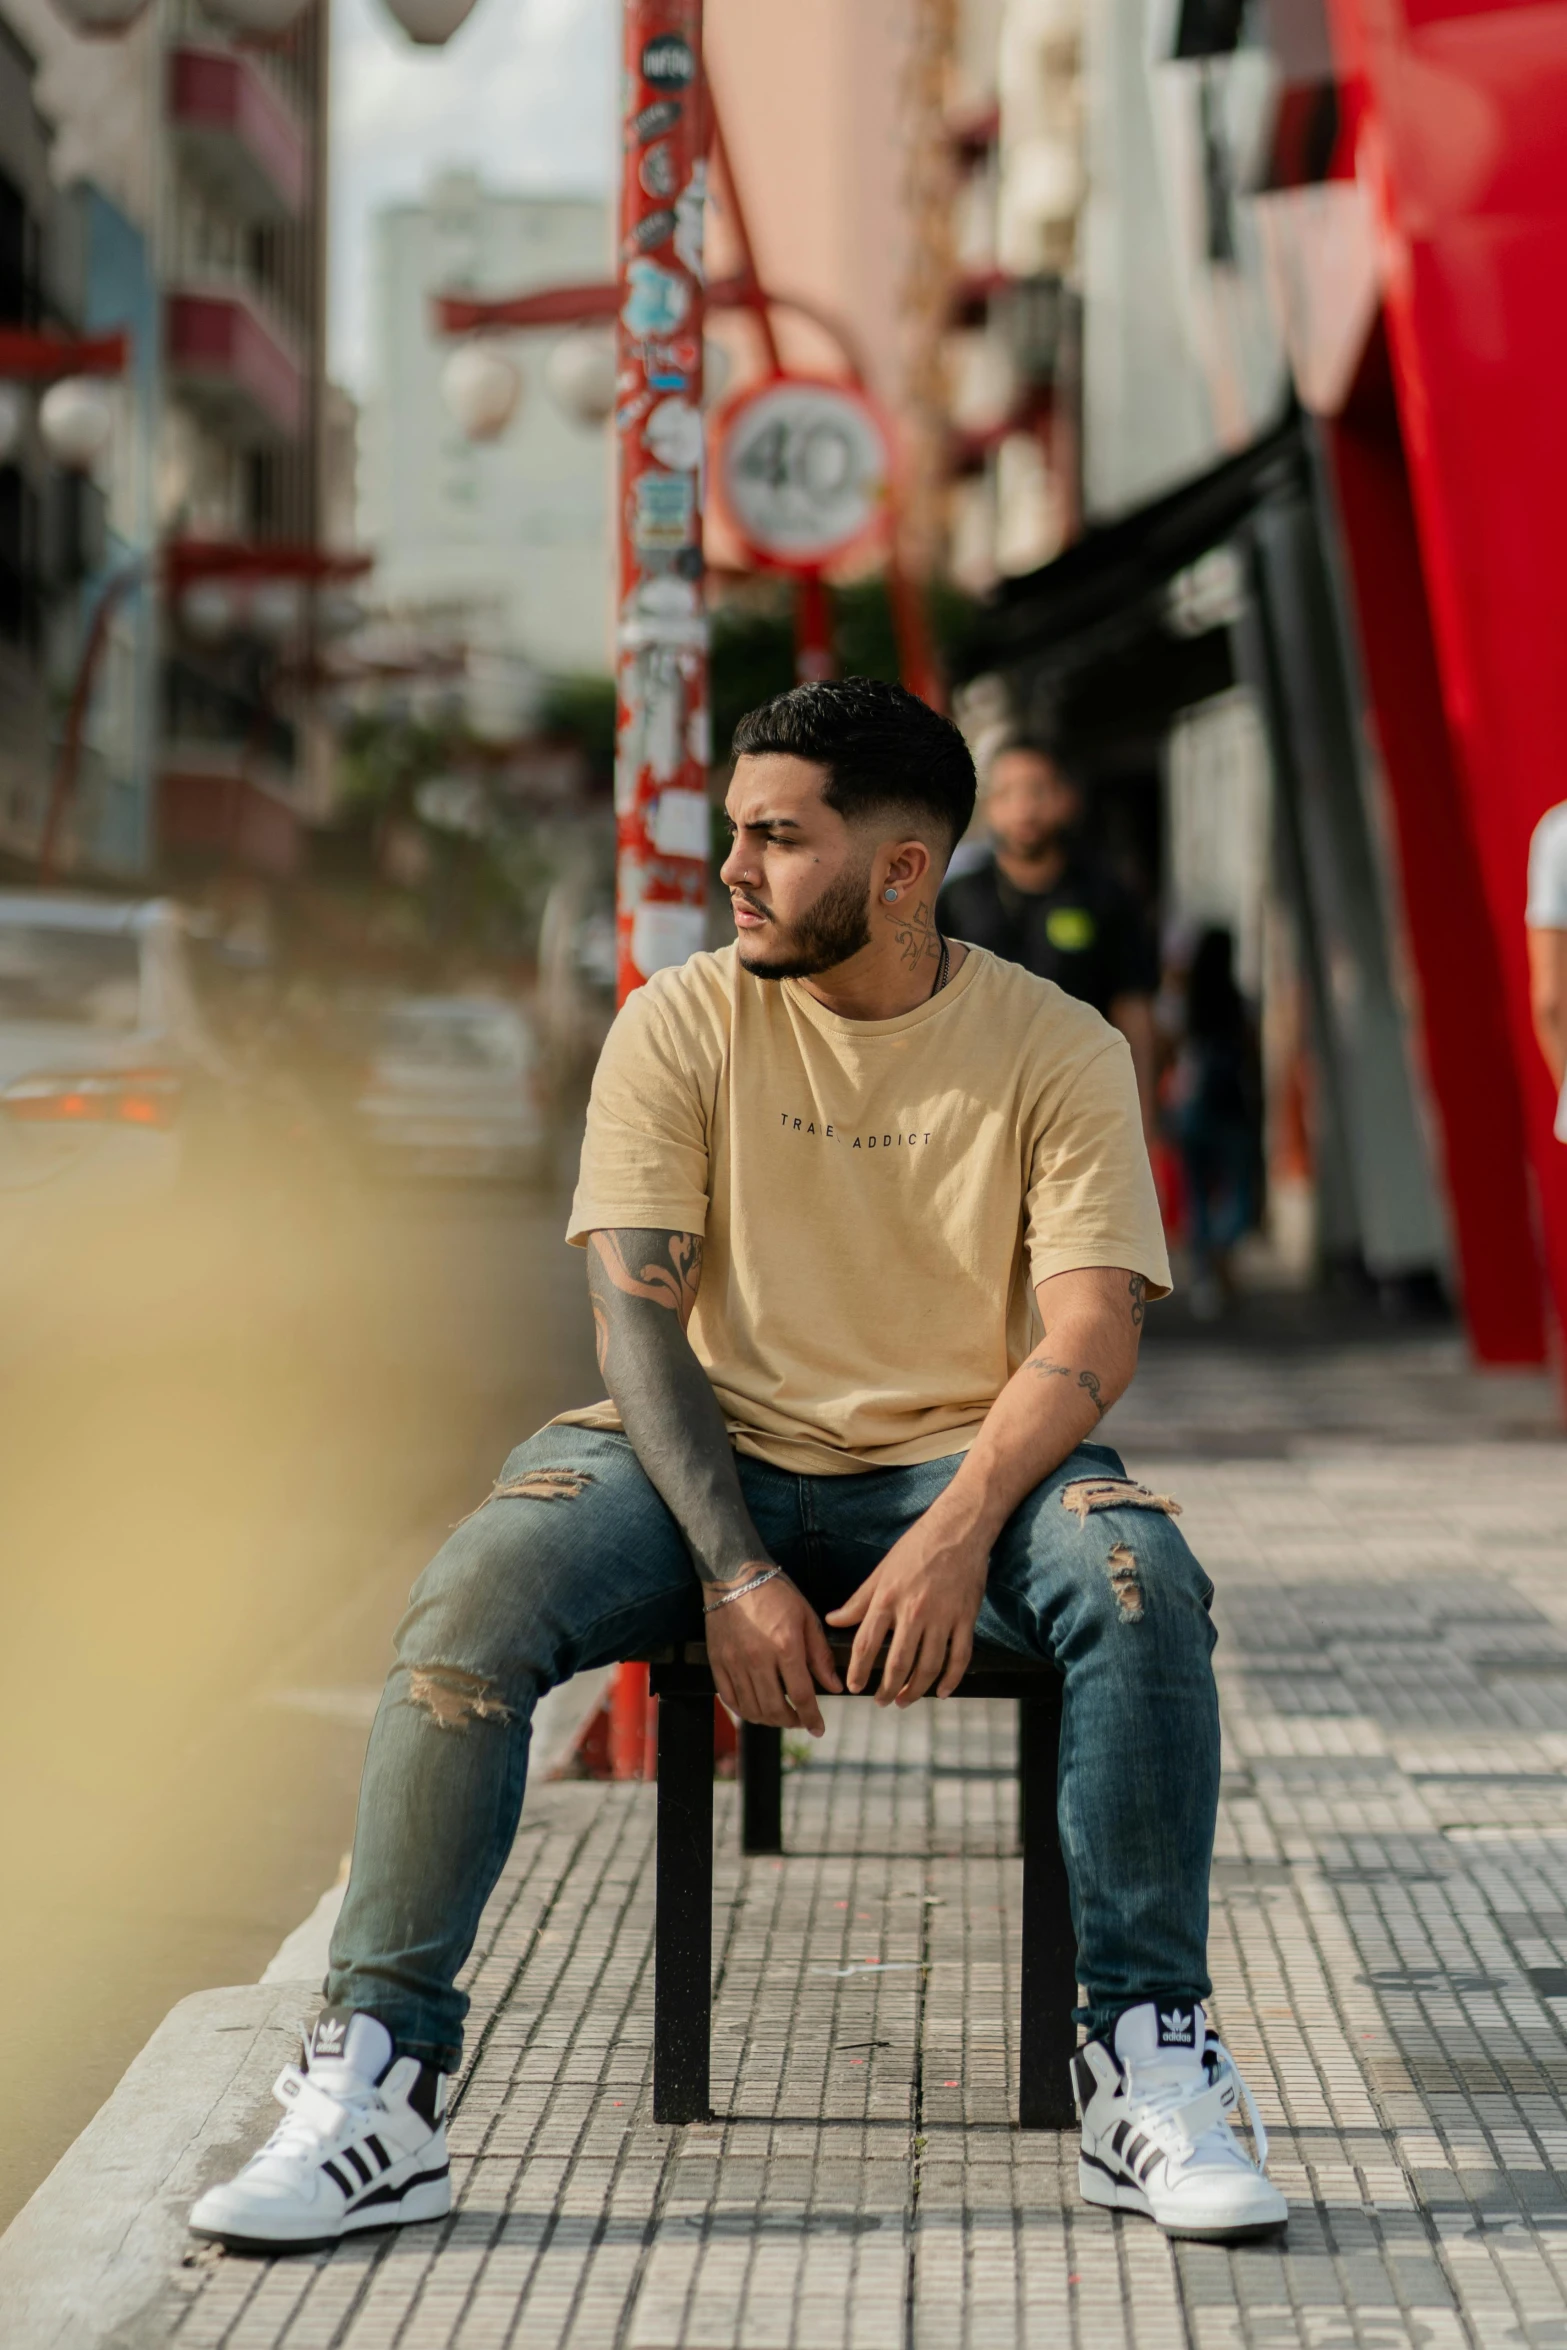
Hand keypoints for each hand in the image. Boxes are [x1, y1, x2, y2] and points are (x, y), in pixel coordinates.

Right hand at [704, 1569, 841, 1734]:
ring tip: (781, 1716)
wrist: (733, 1575)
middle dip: (791, 1722)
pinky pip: (730, 1699)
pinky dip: (744, 1711)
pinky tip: (756, 1709)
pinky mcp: (717, 1662)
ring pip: (752, 1709)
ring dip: (769, 1720)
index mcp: (785, 1646)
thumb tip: (834, 1687)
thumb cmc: (775, 1593)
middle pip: (774, 1709)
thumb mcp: (806, 1617)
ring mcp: (734, 1662)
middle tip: (801, 1721)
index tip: (819, 1729)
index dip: (812, 1718)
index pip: (801, 1696)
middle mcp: (757, 1659)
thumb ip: (820, 1655)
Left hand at [826, 1508, 989, 1706]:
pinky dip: (951, 1680)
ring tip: (906, 1701)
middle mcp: (914, 1611)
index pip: (866, 1644)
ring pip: (928, 1666)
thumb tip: (833, 1621)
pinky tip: (941, 1692)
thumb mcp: (881, 1572)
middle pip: (898, 1663)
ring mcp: (942, 1617)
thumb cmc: (916, 1548)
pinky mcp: (966, 1618)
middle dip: (887, 1689)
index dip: (858, 1670)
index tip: (854, 1687)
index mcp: (888, 1599)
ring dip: (916, 1690)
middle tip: (881, 1702)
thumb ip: (858, 1601)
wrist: (958, 1529)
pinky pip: (959, 1657)